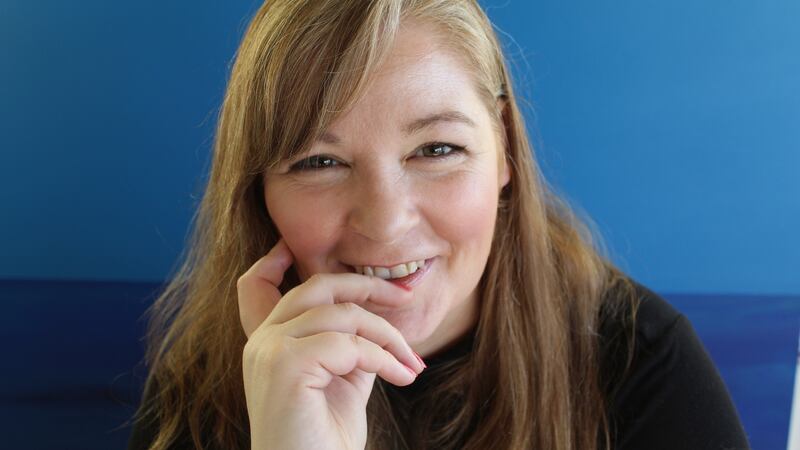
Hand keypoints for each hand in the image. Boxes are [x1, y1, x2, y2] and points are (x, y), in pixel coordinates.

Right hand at [237, 238, 424, 449]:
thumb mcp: (342, 382)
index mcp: (267, 343)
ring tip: (411, 363)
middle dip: (366, 285)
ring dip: (387, 336)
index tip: (291, 246)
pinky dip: (383, 358)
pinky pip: (348, 344)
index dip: (272, 261)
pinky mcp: (284, 366)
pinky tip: (402, 377)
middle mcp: (261, 342)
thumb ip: (349, 346)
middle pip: (317, 288)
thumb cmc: (325, 440)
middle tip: (406, 297)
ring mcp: (268, 351)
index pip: (256, 285)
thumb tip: (376, 318)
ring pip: (342, 315)